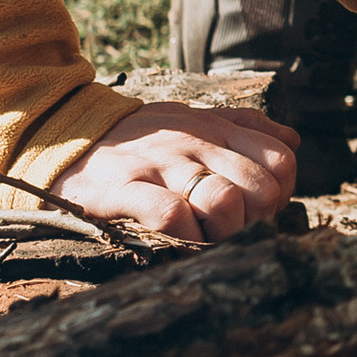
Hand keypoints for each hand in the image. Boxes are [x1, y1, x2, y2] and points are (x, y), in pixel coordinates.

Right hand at [54, 102, 299, 242]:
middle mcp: (195, 144)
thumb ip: (244, 128)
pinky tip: (176, 237)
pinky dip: (183, 235)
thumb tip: (291, 139)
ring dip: (223, 229)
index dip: (279, 193)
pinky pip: (170, 215)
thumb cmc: (140, 135)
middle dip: (254, 218)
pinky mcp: (124, 189)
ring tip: (204, 235)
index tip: (256, 209)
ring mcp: (161, 166)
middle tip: (230, 228)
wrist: (65, 133)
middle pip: (260, 188)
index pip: (281, 161)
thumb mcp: (193, 119)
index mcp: (215, 129)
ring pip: (224, 201)